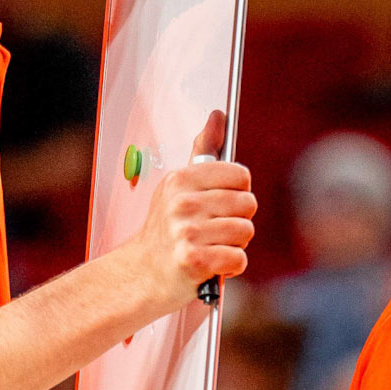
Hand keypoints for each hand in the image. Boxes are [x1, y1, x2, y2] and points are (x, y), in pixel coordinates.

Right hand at [125, 112, 256, 317]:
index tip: (221, 204)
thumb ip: (203, 151)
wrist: (143, 274)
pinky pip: (238, 259)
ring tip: (212, 247)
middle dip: (237, 221)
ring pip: (245, 232)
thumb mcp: (179, 186)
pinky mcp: (193, 261)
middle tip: (214, 230)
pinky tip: (213, 265)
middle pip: (248, 204)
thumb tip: (218, 115)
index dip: (238, 193)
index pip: (240, 176)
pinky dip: (231, 267)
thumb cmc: (167, 230)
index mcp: (180, 179)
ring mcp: (186, 232)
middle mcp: (181, 203)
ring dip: (235, 245)